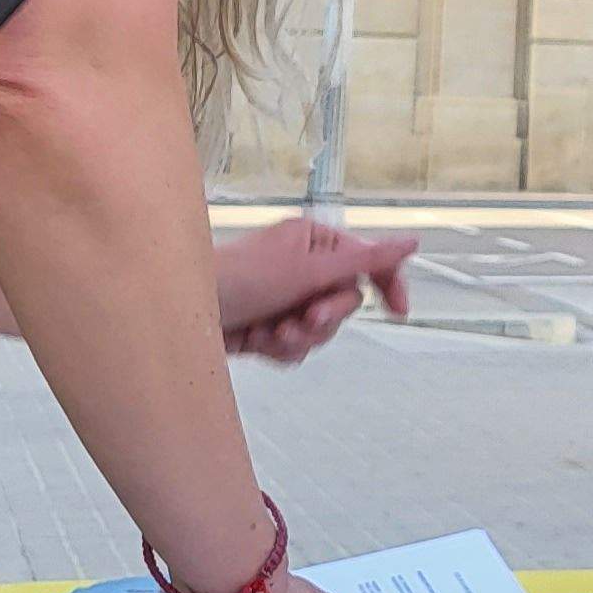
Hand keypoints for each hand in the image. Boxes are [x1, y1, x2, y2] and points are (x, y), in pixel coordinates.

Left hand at [213, 218, 415, 363]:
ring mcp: (286, 300)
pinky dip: (279, 350)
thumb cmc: (240, 279)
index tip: (398, 311)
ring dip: (297, 338)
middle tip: (304, 318)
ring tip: (270, 331)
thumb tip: (412, 242)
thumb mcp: (308, 270)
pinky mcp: (269, 327)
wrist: (181, 311)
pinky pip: (296, 349)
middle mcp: (303, 269)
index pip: (368, 263)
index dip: (387, 285)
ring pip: (321, 332)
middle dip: (324, 318)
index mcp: (315, 243)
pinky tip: (256, 340)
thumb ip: (364, 261)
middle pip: (345, 304)